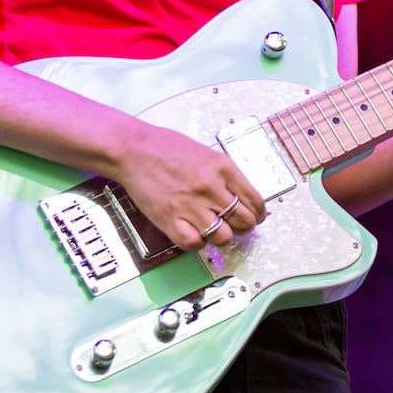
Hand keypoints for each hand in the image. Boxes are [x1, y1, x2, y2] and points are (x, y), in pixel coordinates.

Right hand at [115, 121, 267, 251]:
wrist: (134, 149)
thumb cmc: (167, 148)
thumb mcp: (208, 154)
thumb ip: (226, 176)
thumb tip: (242, 197)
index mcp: (223, 168)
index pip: (255, 201)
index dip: (258, 215)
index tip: (255, 218)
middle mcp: (211, 187)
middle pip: (244, 222)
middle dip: (243, 228)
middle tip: (235, 226)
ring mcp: (191, 205)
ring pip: (223, 237)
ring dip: (221, 237)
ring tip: (214, 230)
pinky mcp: (170, 219)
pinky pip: (195, 244)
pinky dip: (197, 243)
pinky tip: (194, 233)